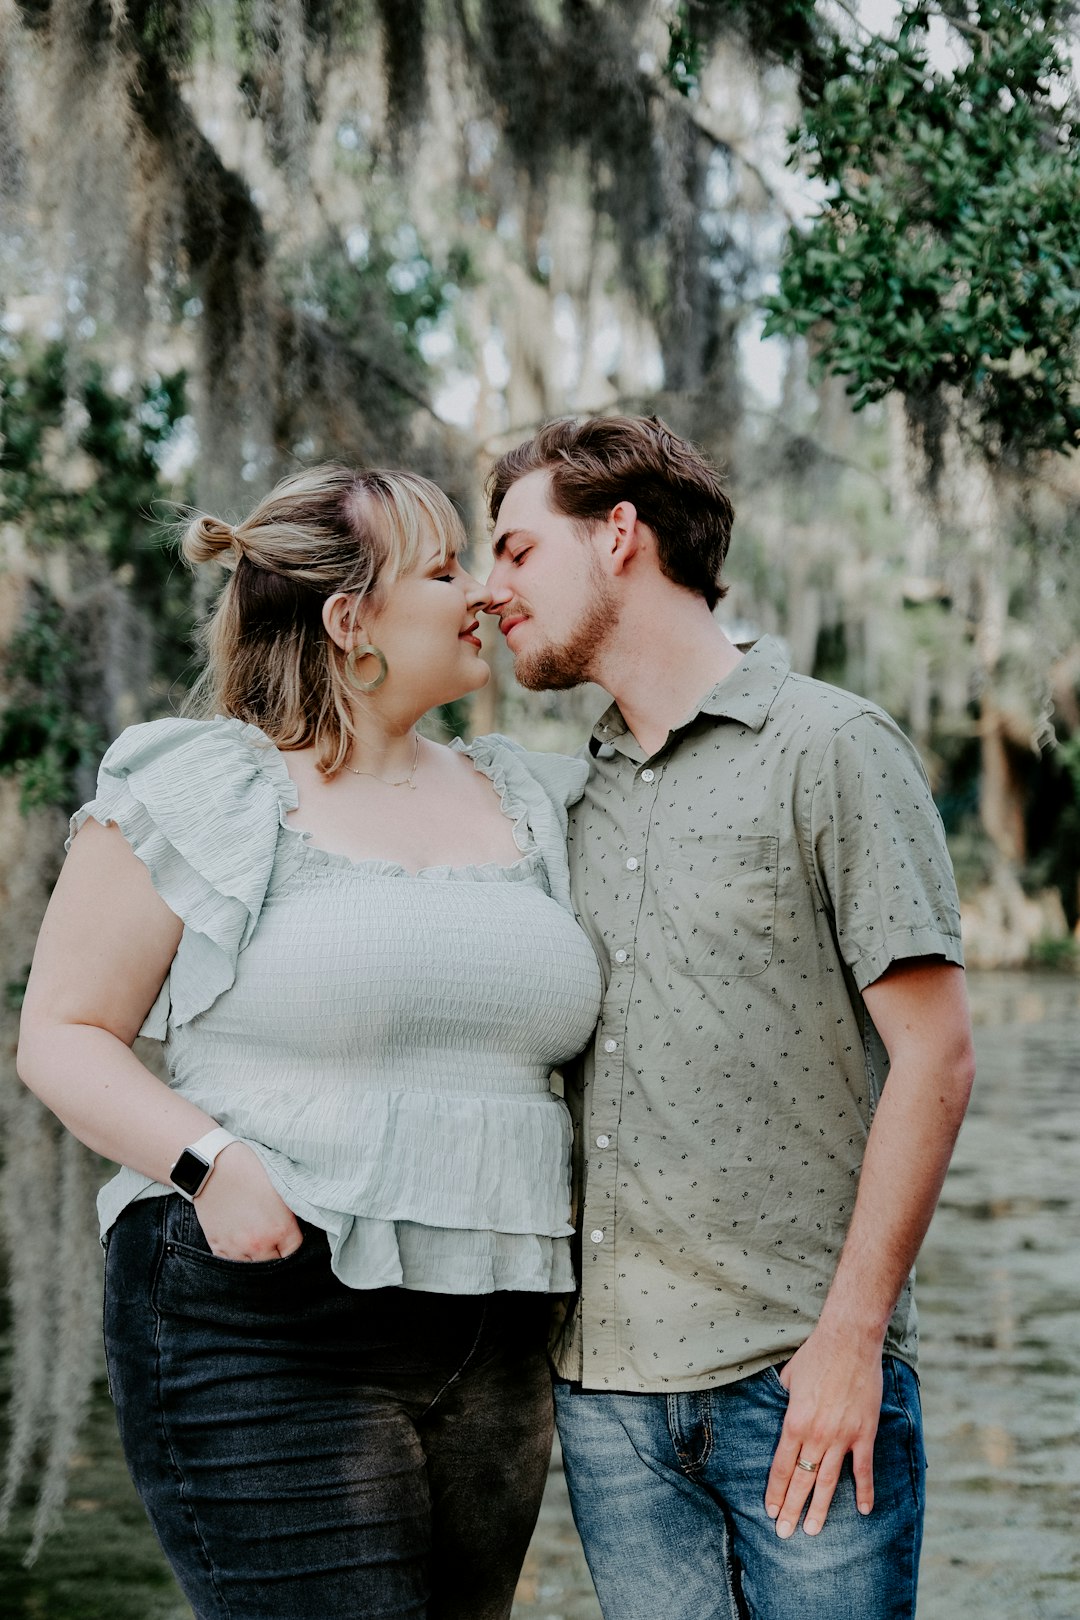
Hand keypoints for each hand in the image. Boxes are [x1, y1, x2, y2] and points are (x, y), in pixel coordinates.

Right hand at [192, 1142, 303, 1260]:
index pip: (295, 1253)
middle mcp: (259, 1244)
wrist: (214, 1165)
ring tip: (257, 1245)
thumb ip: (292, 1212)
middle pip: (275, 1266)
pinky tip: (240, 1244)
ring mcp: (237, 1248)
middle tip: (275, 1244)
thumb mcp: (281, 1187)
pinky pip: (231, 1264)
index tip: (290, 1239)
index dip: (294, 1246)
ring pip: (252, 1269)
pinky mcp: (217, 1246)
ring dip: (257, 1259)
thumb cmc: (250, 1169)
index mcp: (280, 1229)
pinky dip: (237, 1258)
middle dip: (277, 1255)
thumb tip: (302, 1222)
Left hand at [764, 1326, 882, 1538]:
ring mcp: (842, 1437)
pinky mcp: (864, 1433)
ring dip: (820, 1509)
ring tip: (811, 1530)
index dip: (775, 1491)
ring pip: (828, 1481)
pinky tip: (864, 1510)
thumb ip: (783, 1402)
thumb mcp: (788, 1378)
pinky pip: (863, 1469)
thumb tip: (780, 1413)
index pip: (781, 1466)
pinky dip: (865, 1491)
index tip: (769, 1510)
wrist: (849, 1341)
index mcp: (794, 1422)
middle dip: (791, 1508)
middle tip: (784, 1534)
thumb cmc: (816, 1355)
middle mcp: (816, 1435)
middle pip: (801, 1480)